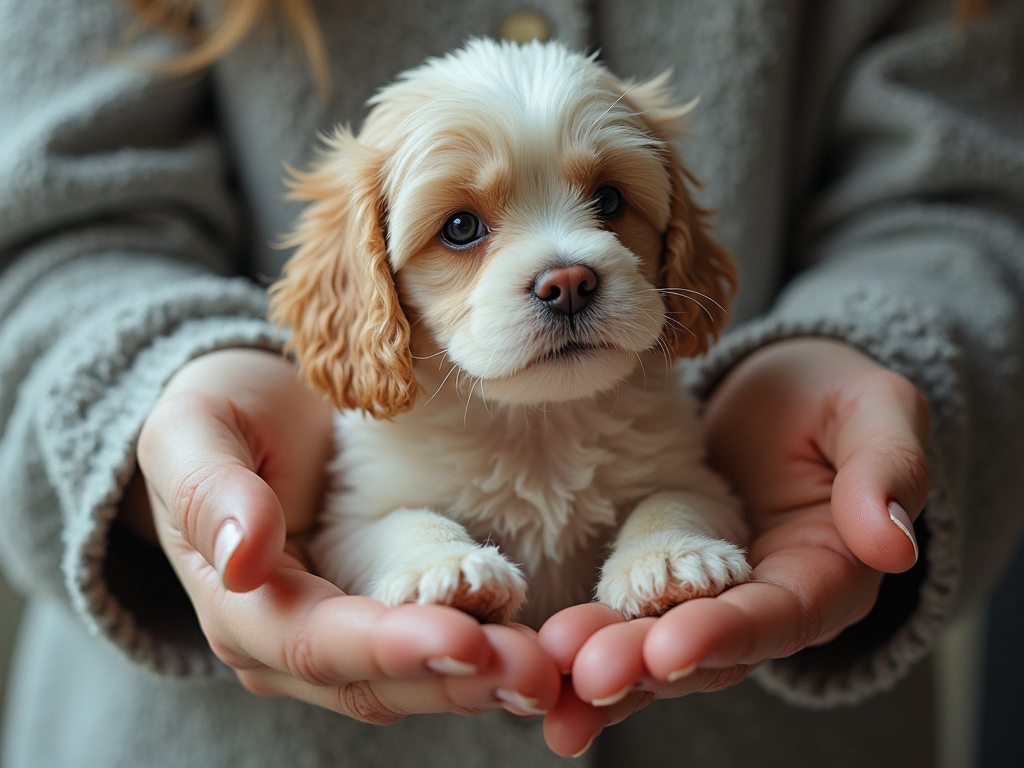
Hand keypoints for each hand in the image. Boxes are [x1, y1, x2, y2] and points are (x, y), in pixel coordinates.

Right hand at [128, 348, 559, 721]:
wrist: (252, 416)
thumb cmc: (222, 416)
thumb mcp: (194, 432)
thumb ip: (210, 490)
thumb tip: (242, 558)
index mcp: (240, 607)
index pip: (316, 643)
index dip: (389, 646)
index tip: (463, 637)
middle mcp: (290, 646)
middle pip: (375, 682)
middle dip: (455, 680)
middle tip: (534, 672)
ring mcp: (340, 642)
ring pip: (412, 685)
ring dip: (482, 682)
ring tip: (549, 672)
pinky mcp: (384, 623)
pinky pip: (435, 658)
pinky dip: (487, 662)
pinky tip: (540, 654)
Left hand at [538, 338, 929, 755]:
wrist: (779, 394)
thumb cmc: (832, 397)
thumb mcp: (874, 412)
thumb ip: (887, 468)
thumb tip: (892, 545)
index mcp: (824, 575)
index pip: (776, 617)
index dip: (725, 634)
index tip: (669, 645)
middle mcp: (766, 605)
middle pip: (707, 649)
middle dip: (646, 663)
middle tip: (587, 671)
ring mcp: (710, 600)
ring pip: (657, 648)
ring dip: (606, 666)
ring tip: (548, 674)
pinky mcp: (663, 587)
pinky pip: (626, 625)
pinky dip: (587, 651)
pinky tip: (542, 669)